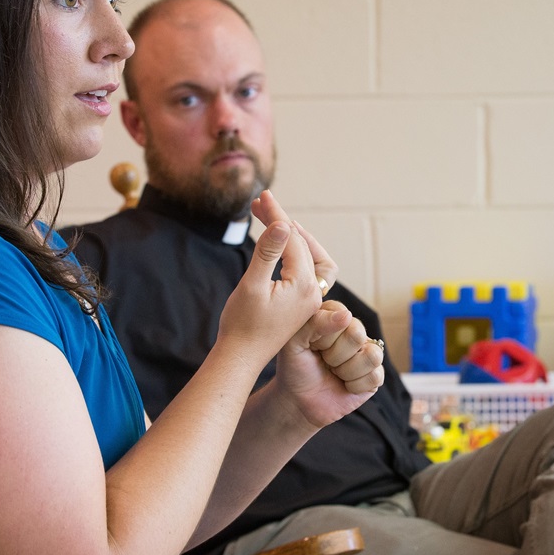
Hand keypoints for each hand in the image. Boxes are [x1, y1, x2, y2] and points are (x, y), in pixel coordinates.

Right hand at [215, 192, 325, 370]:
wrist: (240, 358)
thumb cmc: (241, 324)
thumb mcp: (252, 285)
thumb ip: (268, 252)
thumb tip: (282, 223)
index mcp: (305, 286)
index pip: (292, 240)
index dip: (276, 216)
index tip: (263, 196)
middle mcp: (313, 292)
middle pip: (301, 245)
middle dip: (281, 221)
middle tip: (260, 202)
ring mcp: (309, 299)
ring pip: (306, 256)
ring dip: (289, 236)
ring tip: (269, 217)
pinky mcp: (300, 304)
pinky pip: (303, 268)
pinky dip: (291, 251)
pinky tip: (276, 243)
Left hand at [273, 300, 384, 427]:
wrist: (298, 400)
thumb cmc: (295, 367)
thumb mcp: (294, 342)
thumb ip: (315, 322)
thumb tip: (346, 316)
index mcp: (335, 314)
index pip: (343, 317)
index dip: (323, 338)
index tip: (312, 346)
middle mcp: (354, 330)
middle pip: (357, 336)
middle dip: (334, 356)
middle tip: (324, 361)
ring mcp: (367, 352)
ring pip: (372, 356)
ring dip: (346, 371)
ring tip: (334, 372)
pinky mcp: (375, 375)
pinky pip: (375, 376)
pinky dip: (354, 386)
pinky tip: (345, 385)